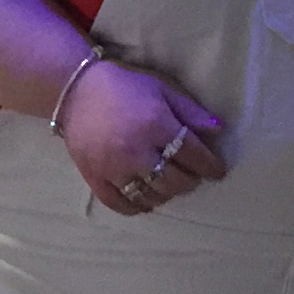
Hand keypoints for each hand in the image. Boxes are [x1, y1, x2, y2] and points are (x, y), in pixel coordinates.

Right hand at [57, 59, 226, 217]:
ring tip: (169, 185)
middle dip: (190, 181)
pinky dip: (137, 207)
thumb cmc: (123, 86)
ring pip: (151, 195)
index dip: (210, 166)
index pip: (193, 155)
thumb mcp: (161, 89)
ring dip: (167, 194)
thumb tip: (218, 129)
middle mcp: (136, 151)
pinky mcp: (94, 178)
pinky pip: (120, 204)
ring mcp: (113, 168)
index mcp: (155, 125)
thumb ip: (190, 110)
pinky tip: (146, 200)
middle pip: (175, 181)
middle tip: (192, 177)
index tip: (217, 171)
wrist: (75, 90)